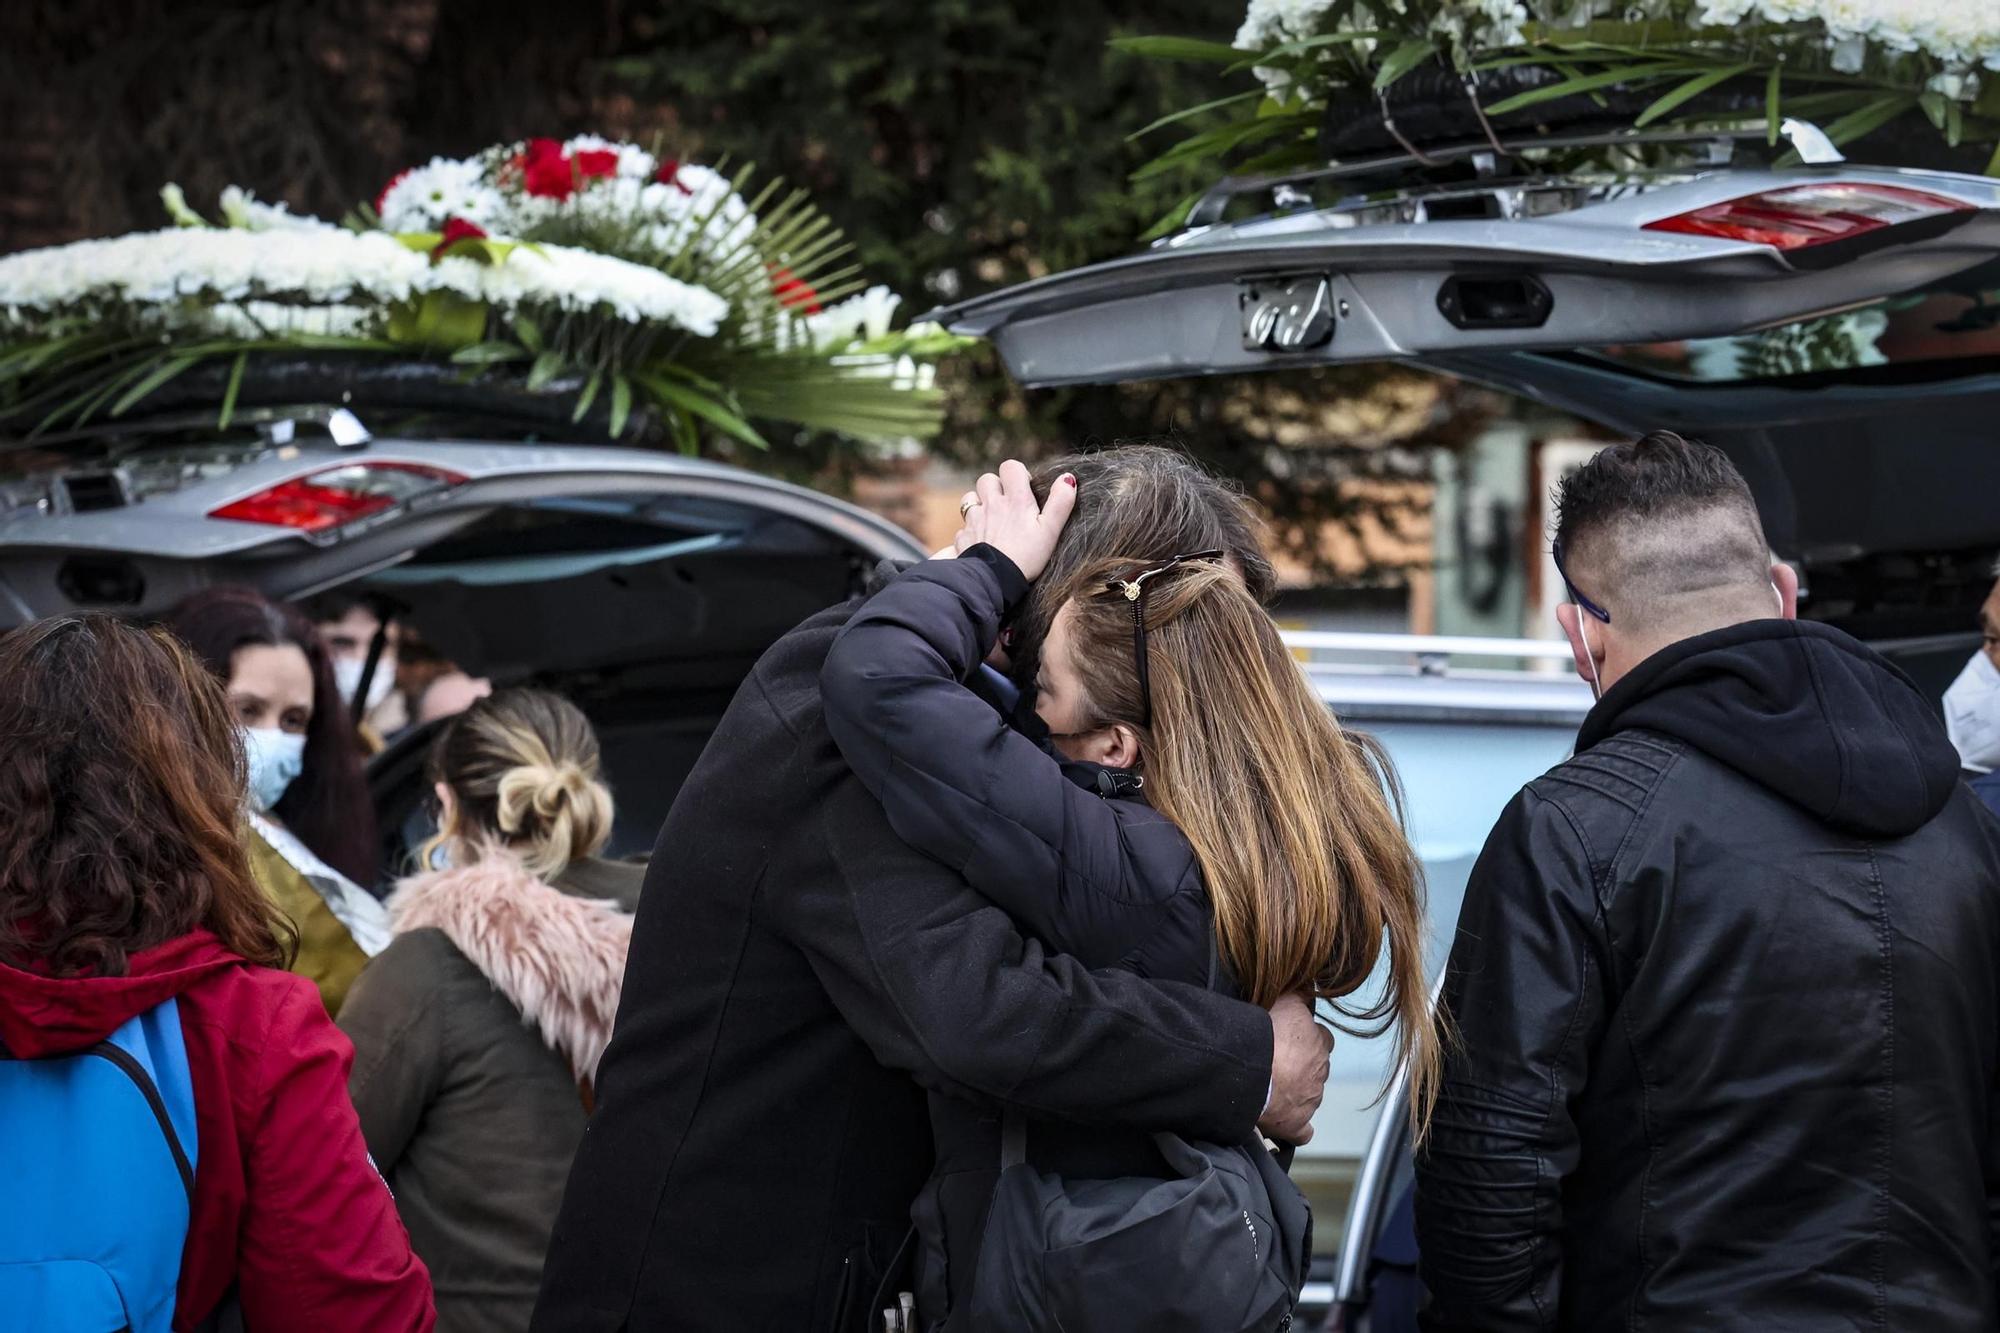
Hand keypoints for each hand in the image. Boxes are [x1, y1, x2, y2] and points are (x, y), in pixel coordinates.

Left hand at [955, 459, 1076, 582]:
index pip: (1011, 467)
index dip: (1018, 474)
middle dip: (996, 487)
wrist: (995, 581)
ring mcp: (974, 521)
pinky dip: (971, 531)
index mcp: (1015, 500)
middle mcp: (991, 505)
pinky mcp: (963, 538)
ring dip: (980, 505)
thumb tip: (1068, 478)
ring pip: (970, 499)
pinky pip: (963, 527)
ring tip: (992, 520)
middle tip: (1008, 505)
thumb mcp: (1051, 531)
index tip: (1025, 490)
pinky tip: (982, 543)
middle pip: (986, 479)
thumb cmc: (1027, 557)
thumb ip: (1061, 502)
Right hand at [1259, 992, 1332, 1144]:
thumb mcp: (1285, 1001)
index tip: (1290, 1038)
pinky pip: (1302, 1131)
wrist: (1251, 1071)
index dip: (1306, 1038)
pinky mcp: (1296, 1124)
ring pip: (1310, 1096)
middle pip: (1317, 1068)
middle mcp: (1320, 1072)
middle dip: (1301, 1066)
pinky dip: (1295, 1128)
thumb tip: (1309, 986)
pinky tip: (1283, 1122)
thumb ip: (1299, 994)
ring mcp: (1310, 1100)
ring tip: (1271, 1087)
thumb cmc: (1265, 1035)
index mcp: (1319, 1043)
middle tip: (1277, 1061)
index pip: (1322, 1038)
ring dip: (1295, 1092)